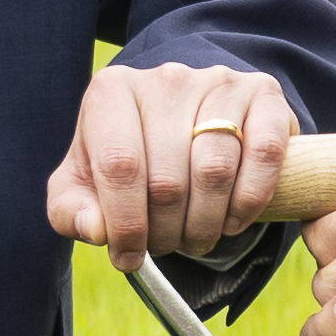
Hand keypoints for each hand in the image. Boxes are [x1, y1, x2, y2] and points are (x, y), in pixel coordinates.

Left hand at [51, 58, 306, 260]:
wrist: (187, 123)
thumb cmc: (130, 160)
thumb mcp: (85, 184)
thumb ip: (72, 209)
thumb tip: (95, 228)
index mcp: (112, 92)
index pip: (119, 165)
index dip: (126, 224)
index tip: (130, 257)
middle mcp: (165, 78)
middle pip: (168, 179)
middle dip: (166, 232)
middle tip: (166, 247)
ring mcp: (217, 81)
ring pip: (215, 171)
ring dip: (205, 224)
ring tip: (196, 237)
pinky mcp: (262, 93)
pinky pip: (263, 154)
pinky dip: (249, 201)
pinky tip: (232, 219)